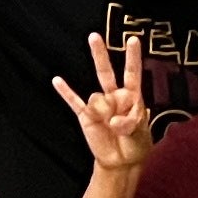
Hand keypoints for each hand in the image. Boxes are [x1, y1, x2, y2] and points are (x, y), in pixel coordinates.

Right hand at [48, 32, 151, 174]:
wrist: (121, 161)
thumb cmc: (136, 145)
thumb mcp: (140, 134)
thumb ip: (129, 124)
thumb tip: (113, 120)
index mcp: (132, 98)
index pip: (132, 74)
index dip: (133, 58)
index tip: (133, 39)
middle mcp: (114, 97)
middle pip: (105, 72)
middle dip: (100, 55)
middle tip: (93, 36)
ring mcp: (99, 106)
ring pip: (96, 99)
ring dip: (104, 113)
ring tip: (113, 129)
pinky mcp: (86, 116)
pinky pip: (74, 102)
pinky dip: (66, 92)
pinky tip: (56, 80)